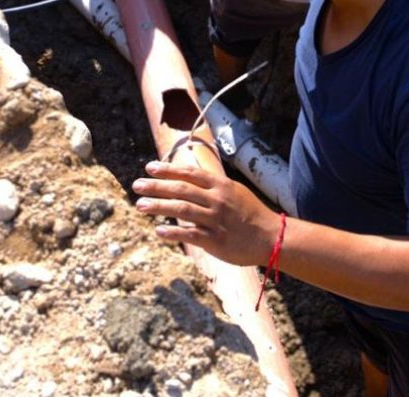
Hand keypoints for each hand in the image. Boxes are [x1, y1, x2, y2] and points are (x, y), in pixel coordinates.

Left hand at [131, 160, 278, 266]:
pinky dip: (173, 232)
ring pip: (182, 209)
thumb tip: (192, 167)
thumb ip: (212, 182)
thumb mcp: (233, 190)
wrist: (272, 237)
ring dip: (159, 206)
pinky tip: (159, 231)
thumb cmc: (251, 213)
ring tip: (141, 205)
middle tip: (137, 185)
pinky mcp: (216, 240)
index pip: (189, 173)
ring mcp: (216, 220)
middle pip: (181, 189)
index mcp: (220, 186)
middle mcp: (216, 200)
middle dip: (157, 186)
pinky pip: (191, 234)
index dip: (168, 170)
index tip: (149, 168)